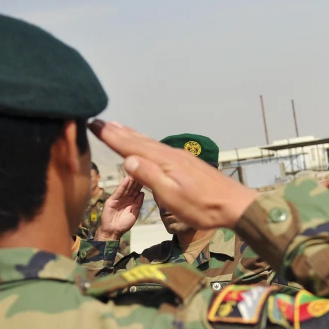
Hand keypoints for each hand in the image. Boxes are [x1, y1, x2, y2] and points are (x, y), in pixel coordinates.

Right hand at [89, 120, 258, 229]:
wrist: (236, 205)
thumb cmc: (204, 207)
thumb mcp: (173, 197)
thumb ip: (150, 177)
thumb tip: (127, 160)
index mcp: (164, 162)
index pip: (133, 147)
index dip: (112, 137)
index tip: (93, 124)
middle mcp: (171, 155)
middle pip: (140, 141)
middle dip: (119, 132)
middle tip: (99, 121)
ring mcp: (181, 158)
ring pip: (151, 143)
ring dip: (132, 135)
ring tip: (118, 127)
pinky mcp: (188, 164)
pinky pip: (160, 149)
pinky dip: (147, 143)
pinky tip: (147, 146)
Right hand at [95, 177, 143, 240]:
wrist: (113, 231)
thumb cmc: (124, 224)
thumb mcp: (134, 213)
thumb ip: (138, 203)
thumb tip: (142, 193)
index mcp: (131, 201)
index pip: (137, 190)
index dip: (141, 184)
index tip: (148, 175)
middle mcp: (125, 198)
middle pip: (132, 187)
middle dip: (137, 180)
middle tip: (142, 170)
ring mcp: (118, 198)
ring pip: (126, 188)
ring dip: (130, 180)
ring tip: (135, 172)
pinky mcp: (112, 200)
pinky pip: (118, 192)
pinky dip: (122, 185)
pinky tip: (127, 179)